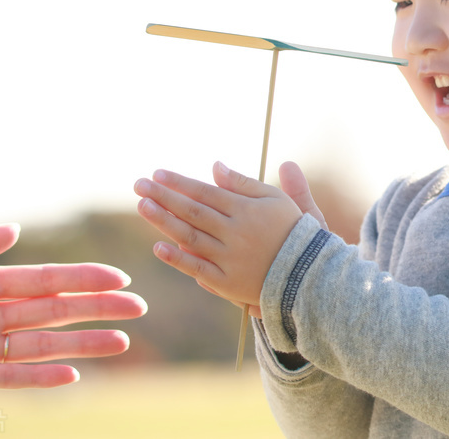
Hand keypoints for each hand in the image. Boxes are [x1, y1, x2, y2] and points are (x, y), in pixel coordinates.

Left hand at [0, 224, 147, 395]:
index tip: (120, 275)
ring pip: (43, 345)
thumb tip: (17, 233)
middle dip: (98, 309)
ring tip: (122, 344)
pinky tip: (72, 377)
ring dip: (83, 344)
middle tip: (139, 307)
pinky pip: (7, 378)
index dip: (84, 278)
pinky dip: (39, 378)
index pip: (46, 279)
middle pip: (56, 311)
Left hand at [134, 161, 311, 308]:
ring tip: (142, 206)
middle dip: (163, 196)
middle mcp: (235, 232)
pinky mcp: (227, 283)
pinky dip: (177, 258)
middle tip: (139, 184)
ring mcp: (229, 258)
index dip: (180, 183)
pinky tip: (158, 246)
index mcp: (246, 210)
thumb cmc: (293, 231)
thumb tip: (215, 166)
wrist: (309, 274)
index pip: (205, 192)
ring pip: (189, 237)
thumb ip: (243, 183)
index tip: (157, 174)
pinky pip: (197, 268)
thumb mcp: (275, 200)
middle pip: (192, 211)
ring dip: (163, 221)